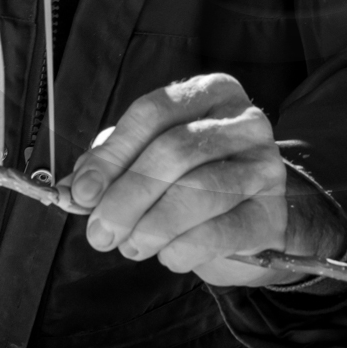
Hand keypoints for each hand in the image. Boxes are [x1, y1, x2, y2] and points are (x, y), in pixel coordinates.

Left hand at [62, 73, 346, 286]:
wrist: (255, 216)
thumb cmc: (195, 176)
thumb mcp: (153, 156)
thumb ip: (115, 164)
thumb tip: (75, 190)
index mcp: (211, 91)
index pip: (154, 112)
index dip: (113, 153)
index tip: (82, 191)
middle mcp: (244, 120)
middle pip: (176, 150)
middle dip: (128, 196)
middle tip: (99, 233)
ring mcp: (264, 165)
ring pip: (199, 191)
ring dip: (151, 226)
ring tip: (129, 246)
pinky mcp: (271, 213)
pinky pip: (220, 232)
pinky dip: (181, 249)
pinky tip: (166, 256)